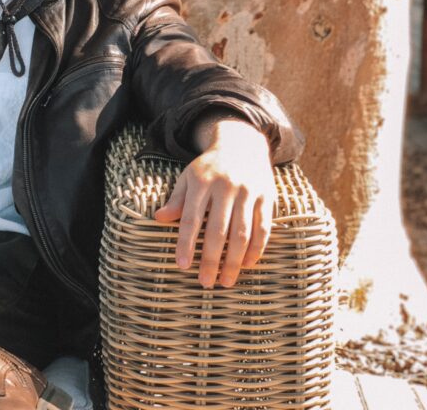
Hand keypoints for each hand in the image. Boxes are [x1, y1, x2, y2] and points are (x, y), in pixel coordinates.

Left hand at [153, 116, 275, 287]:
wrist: (241, 144)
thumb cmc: (209, 168)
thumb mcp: (188, 177)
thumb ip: (176, 199)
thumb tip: (159, 218)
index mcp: (202, 182)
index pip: (192, 218)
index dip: (186, 243)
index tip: (183, 265)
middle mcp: (226, 187)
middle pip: (218, 231)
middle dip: (211, 260)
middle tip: (205, 282)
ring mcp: (248, 192)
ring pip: (242, 234)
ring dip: (234, 261)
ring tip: (226, 281)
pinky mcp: (266, 198)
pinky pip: (263, 229)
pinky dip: (256, 249)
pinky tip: (246, 265)